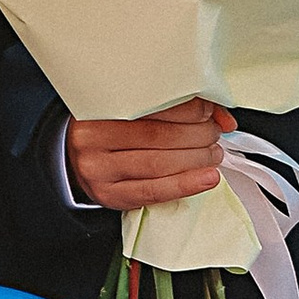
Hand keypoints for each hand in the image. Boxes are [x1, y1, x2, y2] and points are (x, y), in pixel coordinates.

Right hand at [67, 96, 234, 210]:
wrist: (77, 161)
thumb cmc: (109, 133)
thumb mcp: (131, 112)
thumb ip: (174, 108)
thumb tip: (221, 118)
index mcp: (99, 106)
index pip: (154, 104)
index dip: (192, 109)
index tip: (209, 112)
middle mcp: (92, 136)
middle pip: (159, 135)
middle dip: (199, 135)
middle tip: (213, 134)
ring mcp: (98, 167)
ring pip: (159, 164)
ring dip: (197, 159)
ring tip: (212, 155)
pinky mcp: (108, 193)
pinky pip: (153, 191)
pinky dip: (186, 185)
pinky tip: (206, 179)